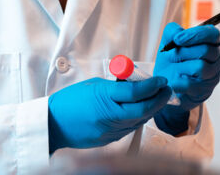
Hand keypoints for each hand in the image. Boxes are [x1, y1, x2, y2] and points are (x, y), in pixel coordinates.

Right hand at [48, 77, 170, 151]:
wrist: (53, 124)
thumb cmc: (70, 101)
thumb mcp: (94, 85)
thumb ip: (116, 86)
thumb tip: (138, 85)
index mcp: (102, 97)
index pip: (135, 92)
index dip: (152, 85)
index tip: (161, 80)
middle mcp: (107, 116)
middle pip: (142, 109)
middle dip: (158, 99)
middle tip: (166, 90)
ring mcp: (108, 131)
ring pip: (139, 120)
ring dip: (151, 109)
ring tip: (158, 98)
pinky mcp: (108, 140)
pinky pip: (130, 129)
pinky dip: (139, 119)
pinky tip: (143, 111)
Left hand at [153, 22, 219, 135]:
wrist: (166, 84)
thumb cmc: (171, 61)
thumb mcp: (168, 42)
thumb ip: (172, 31)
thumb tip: (178, 34)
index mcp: (211, 43)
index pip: (212, 34)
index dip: (196, 35)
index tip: (177, 39)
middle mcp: (217, 59)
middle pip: (205, 50)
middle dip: (184, 52)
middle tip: (171, 57)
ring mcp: (213, 76)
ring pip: (200, 67)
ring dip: (181, 66)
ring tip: (173, 69)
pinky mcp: (204, 91)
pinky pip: (190, 84)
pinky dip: (178, 82)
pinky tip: (172, 81)